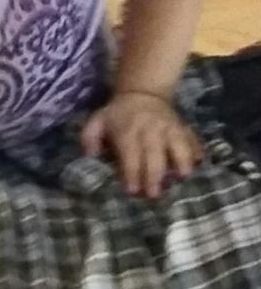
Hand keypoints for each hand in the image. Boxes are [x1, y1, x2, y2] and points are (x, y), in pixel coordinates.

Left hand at [80, 91, 202, 197]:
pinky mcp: (183, 128)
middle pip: (154, 155)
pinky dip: (197, 152)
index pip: (130, 155)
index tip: (132, 191)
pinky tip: (199, 165)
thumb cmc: (118, 114)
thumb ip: (89, 138)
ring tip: (182, 179)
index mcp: (128, 131)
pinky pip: (193, 140)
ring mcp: (169, 128)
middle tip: (154, 195)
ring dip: (181, 163)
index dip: (131, 173)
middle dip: (154, 176)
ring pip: (179, 146)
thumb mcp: (98, 121)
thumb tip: (91, 155)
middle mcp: (150, 130)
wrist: (143, 92)